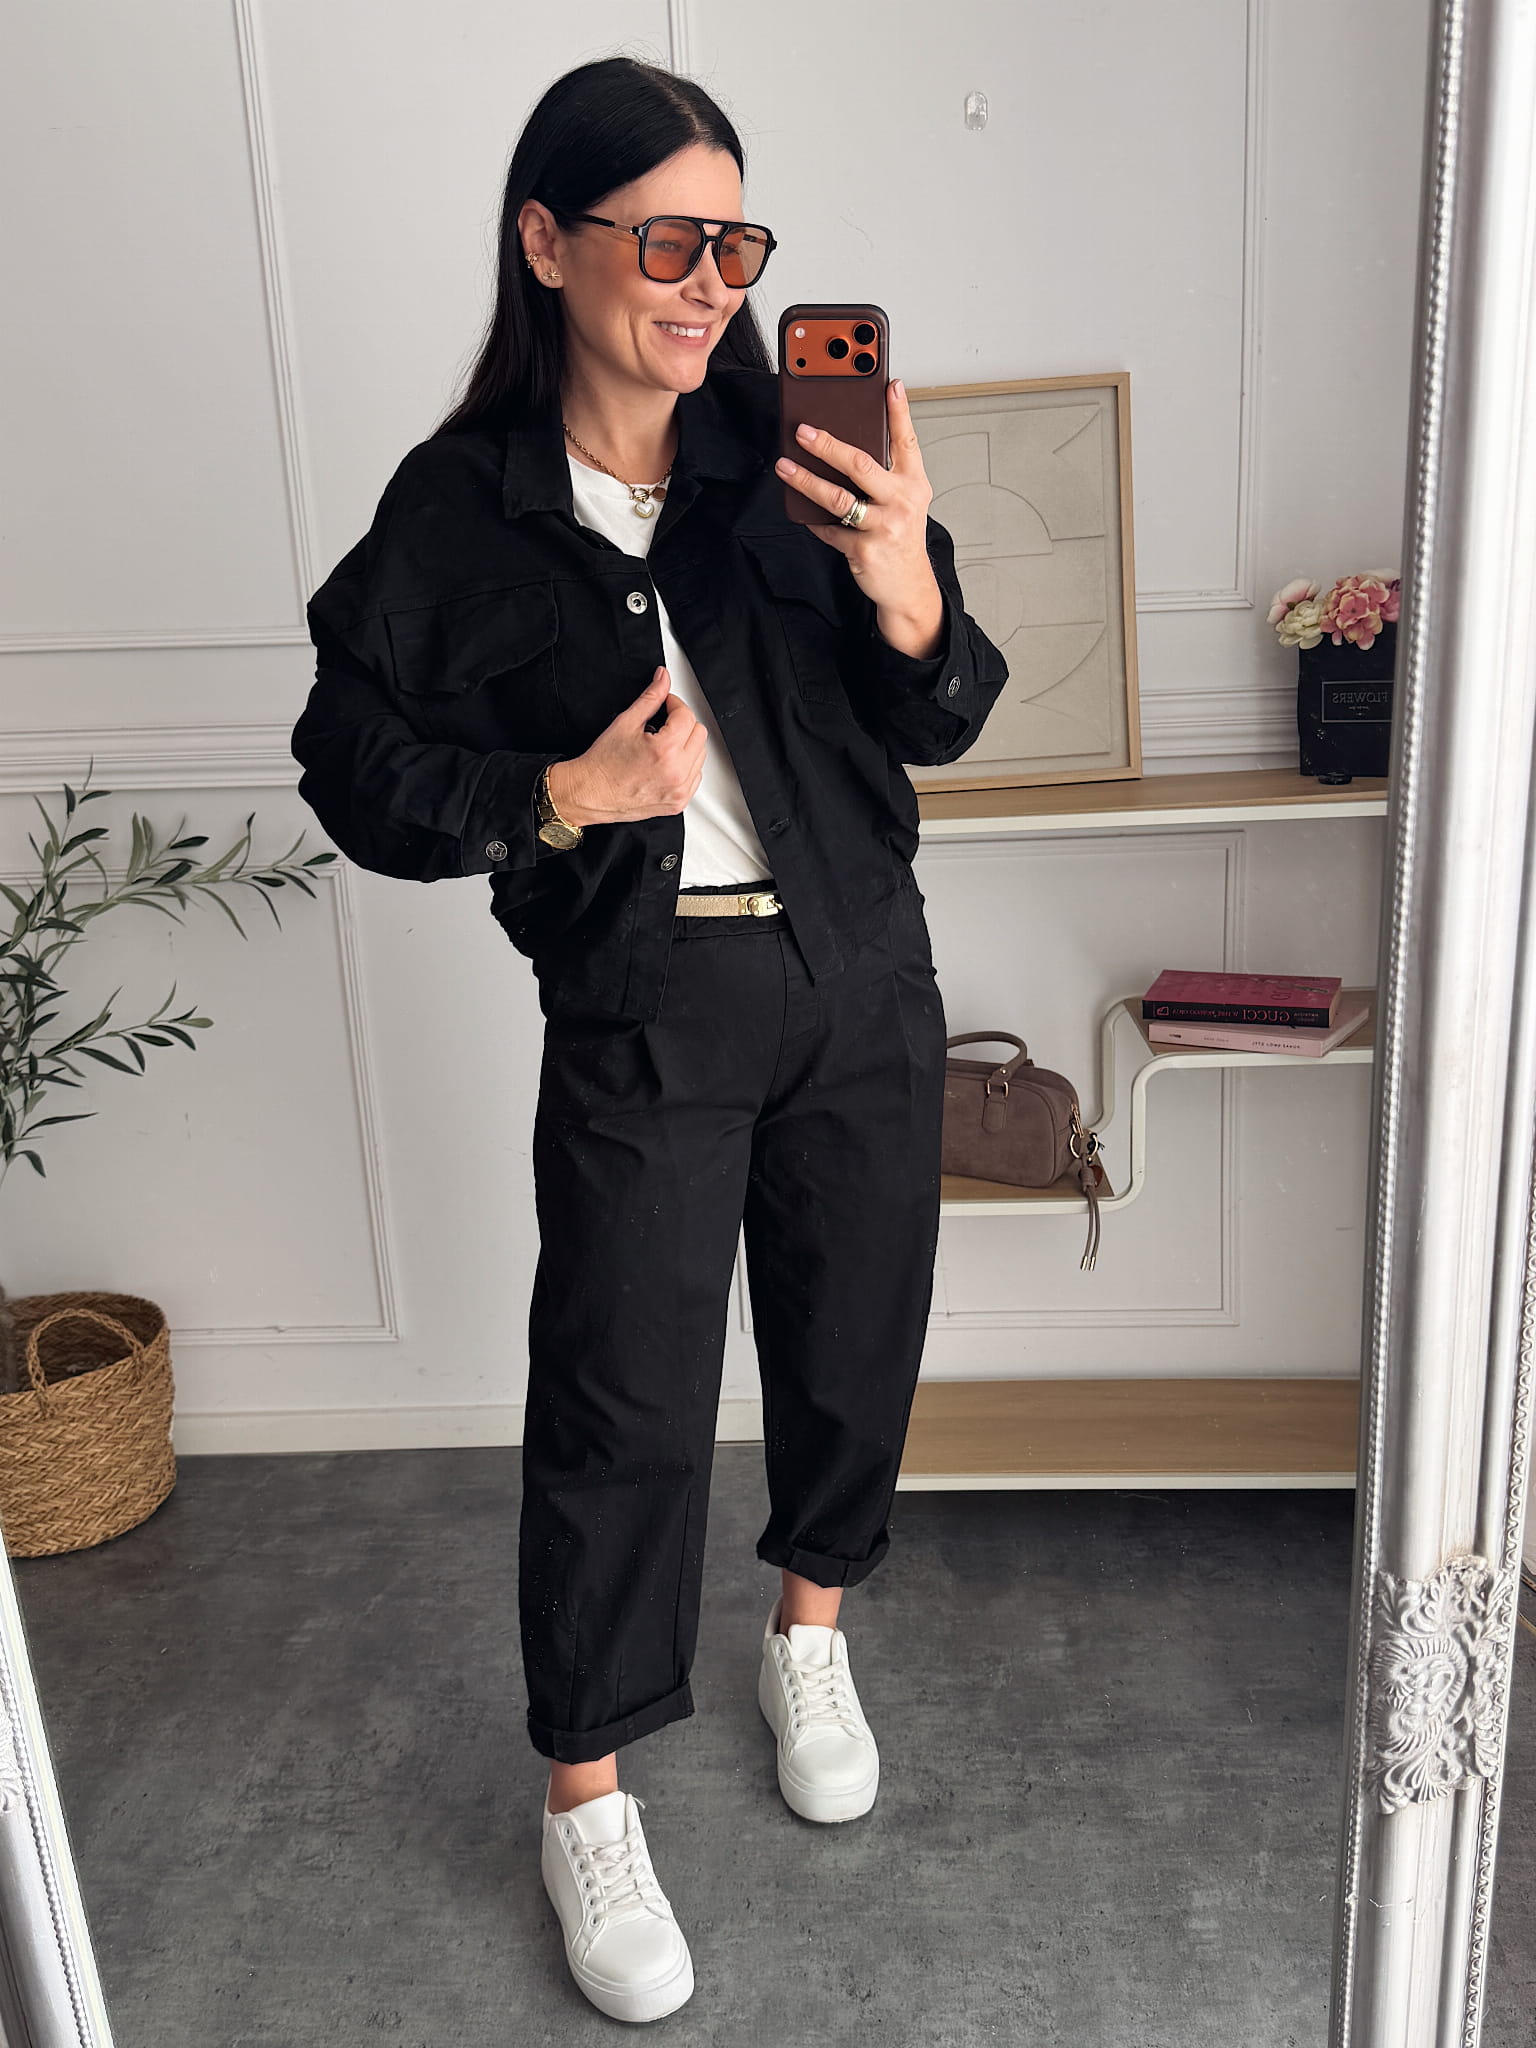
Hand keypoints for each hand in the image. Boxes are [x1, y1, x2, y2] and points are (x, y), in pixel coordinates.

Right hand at [547, 668, 704, 824]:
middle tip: (662, 724)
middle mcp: (676, 773)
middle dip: (682, 724)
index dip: (674, 704)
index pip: (686, 716)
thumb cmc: (603, 764)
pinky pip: (695, 776)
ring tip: (662, 745)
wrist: (590, 793)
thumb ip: (651, 697)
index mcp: (664, 751)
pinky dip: (685, 766)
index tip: (665, 704)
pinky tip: (666, 763)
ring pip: (700, 755)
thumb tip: (663, 678)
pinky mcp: (678, 802)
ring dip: (686, 745)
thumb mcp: (626, 722)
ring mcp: (679, 791)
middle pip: (698, 734)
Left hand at [774, 377, 943, 650]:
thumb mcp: (905, 501)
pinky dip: (815, 520)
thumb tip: (846, 444)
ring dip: (806, 480)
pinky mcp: (865, 550)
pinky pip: (829, 529)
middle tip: (803, 431)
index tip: (889, 384)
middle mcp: (903, 502)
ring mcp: (884, 527)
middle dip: (827, 445)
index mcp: (914, 483)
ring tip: (785, 466)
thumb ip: (886, 473)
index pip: (906, 440)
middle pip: (860, 464)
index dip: (899, 411)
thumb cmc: (900, 537)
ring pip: (837, 498)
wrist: (908, 586)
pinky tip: (804, 510)